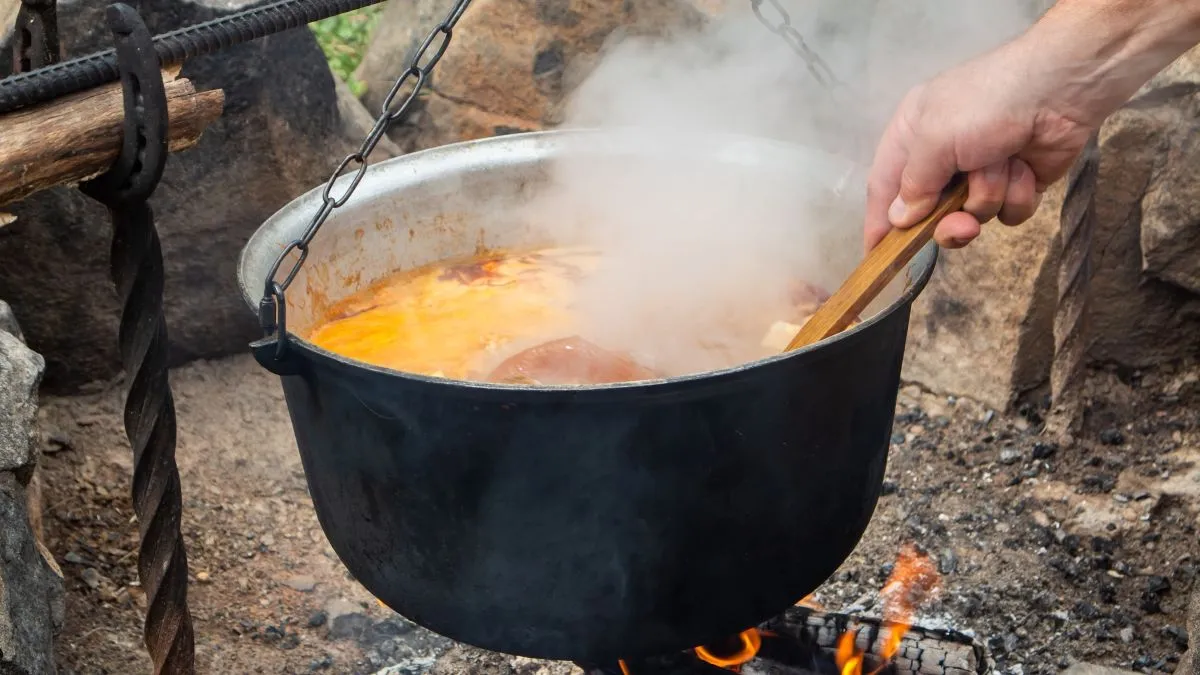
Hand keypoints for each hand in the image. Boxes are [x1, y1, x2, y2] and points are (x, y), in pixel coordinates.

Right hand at [863, 38, 1095, 250]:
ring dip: (990, 195)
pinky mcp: (1017, 183)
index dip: (879, 221)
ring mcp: (982, 172)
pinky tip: (1027, 168)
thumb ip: (912, 185)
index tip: (876, 254)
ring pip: (973, 214)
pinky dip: (1018, 194)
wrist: (1060, 88)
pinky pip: (1008, 211)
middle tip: (964, 226)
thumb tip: (899, 220)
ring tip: (1005, 166)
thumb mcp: (934, 140)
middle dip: (948, 220)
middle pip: (930, 212)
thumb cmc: (985, 105)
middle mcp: (943, 156)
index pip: (885, 187)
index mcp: (912, 136)